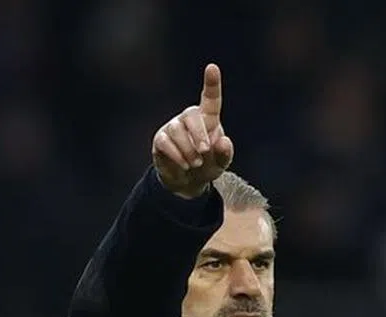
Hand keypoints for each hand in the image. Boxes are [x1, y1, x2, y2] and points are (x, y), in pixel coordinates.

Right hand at [152, 63, 234, 198]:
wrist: (188, 181)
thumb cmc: (208, 165)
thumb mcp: (221, 163)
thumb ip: (225, 153)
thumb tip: (223, 141)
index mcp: (208, 119)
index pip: (211, 98)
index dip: (212, 83)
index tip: (212, 67)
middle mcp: (189, 118)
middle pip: (192, 116)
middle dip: (199, 135)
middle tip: (204, 151)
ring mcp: (173, 127)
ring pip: (177, 131)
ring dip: (188, 150)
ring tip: (195, 164)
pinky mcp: (160, 139)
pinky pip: (165, 142)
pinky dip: (177, 156)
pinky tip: (184, 165)